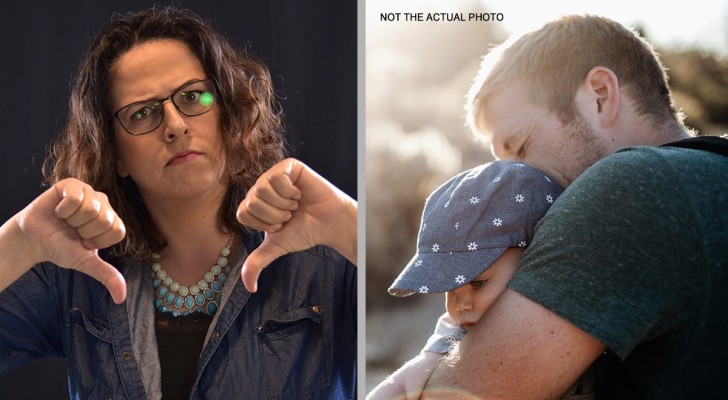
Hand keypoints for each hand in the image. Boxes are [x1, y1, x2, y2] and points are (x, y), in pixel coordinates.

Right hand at [10, 178, 126, 302]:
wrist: (33, 239)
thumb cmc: (61, 248)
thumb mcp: (86, 263)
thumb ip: (107, 276)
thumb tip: (121, 298)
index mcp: (112, 221)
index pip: (117, 231)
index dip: (97, 241)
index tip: (84, 241)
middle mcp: (104, 204)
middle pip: (105, 220)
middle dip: (84, 231)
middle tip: (73, 231)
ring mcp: (89, 192)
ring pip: (91, 208)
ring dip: (73, 220)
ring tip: (66, 221)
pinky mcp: (72, 184)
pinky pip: (75, 197)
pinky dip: (63, 209)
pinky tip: (59, 210)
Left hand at [236, 158, 356, 291]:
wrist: (329, 223)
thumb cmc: (304, 231)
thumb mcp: (277, 247)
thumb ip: (258, 262)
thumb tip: (249, 287)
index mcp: (254, 204)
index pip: (243, 214)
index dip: (264, 224)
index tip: (281, 225)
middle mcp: (260, 188)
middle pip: (252, 202)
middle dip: (275, 215)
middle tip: (290, 214)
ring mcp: (273, 175)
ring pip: (262, 189)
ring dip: (284, 204)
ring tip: (296, 204)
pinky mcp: (288, 166)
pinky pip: (277, 178)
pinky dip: (290, 191)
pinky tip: (300, 193)